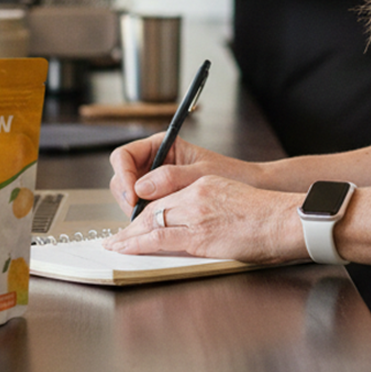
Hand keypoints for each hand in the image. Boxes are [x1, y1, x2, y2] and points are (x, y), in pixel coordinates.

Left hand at [103, 174, 305, 265]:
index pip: (166, 196)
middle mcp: (197, 194)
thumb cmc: (269, 217)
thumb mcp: (234, 199)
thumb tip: (199, 223)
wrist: (286, 221)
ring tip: (115, 245)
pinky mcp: (199, 234)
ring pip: (151, 221)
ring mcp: (196, 213)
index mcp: (206, 184)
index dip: (147, 210)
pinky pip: (159, 238)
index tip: (136, 222)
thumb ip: (210, 207)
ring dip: (129, 235)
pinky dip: (138, 244)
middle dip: (133, 224)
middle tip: (118, 236)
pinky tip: (126, 249)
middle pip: (154, 208)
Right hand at [107, 131, 232, 216]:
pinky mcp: (160, 200)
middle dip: (126, 196)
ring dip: (134, 209)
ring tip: (154, 219)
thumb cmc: (230, 173)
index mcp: (161, 146)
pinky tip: (157, 225)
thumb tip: (140, 187)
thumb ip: (171, 177)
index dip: (124, 175)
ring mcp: (155, 182)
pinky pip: (142, 209)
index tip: (133, 195)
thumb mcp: (201, 174)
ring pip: (127, 196)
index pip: (124, 156)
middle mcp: (153, 162)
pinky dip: (144, 218)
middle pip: (121, 177)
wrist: (249, 187)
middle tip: (139, 212)